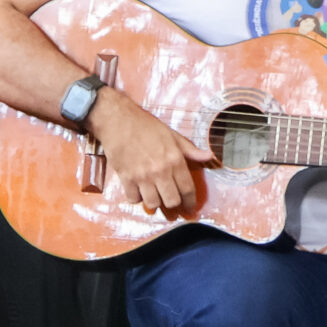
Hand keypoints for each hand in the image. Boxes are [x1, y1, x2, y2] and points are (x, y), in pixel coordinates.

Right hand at [93, 92, 214, 216]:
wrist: (117, 120)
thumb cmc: (145, 125)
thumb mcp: (171, 135)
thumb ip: (190, 150)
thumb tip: (209, 156)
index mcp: (174, 159)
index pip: (187, 188)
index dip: (190, 201)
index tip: (190, 206)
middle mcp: (160, 170)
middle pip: (172, 201)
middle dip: (173, 204)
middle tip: (171, 201)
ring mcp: (142, 176)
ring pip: (153, 203)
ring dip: (155, 202)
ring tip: (154, 196)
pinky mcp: (126, 178)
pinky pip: (134, 199)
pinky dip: (137, 198)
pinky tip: (138, 191)